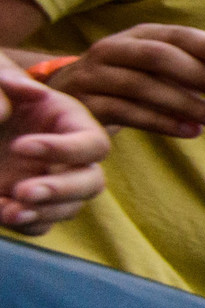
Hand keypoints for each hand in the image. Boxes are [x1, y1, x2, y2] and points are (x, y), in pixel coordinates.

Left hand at [0, 65, 109, 232]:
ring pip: (69, 209)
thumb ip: (4, 82)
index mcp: (71, 123)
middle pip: (91, 183)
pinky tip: (0, 212)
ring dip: (41, 213)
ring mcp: (51, 183)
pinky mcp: (31, 205)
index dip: (64, 149)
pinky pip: (40, 225)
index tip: (19, 146)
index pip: (92, 144)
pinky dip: (24, 225)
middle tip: (22, 191)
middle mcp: (69, 157)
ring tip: (7, 210)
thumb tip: (14, 105)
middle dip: (60, 191)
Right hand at [44, 21, 204, 136]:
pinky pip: (126, 112)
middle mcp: (114, 49)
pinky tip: (193, 132)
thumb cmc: (137, 77)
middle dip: (204, 77)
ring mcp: (95, 76)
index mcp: (140, 35)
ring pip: (143, 87)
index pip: (177, 35)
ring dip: (189, 105)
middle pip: (159, 57)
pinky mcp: (86, 105)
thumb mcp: (172, 63)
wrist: (75, 99)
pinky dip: (162, 122)